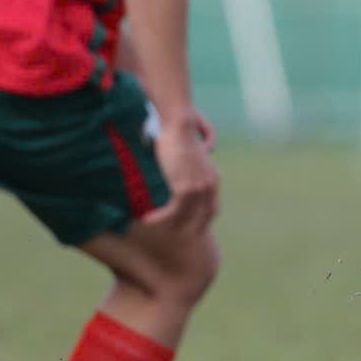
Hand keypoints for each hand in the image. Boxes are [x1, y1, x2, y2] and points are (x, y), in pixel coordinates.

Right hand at [150, 109, 220, 230]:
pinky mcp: (184, 189)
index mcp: (213, 180)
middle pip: (202, 218)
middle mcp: (209, 186)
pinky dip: (160, 217)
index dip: (203, 221)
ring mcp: (199, 189)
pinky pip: (172, 211)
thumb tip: (193, 170)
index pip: (213, 209)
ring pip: (185, 217)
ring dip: (168, 224)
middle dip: (189, 229)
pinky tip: (147, 219)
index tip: (191, 229)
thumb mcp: (193, 157)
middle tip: (172, 234)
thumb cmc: (182, 137)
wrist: (180, 126)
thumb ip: (194, 168)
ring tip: (153, 225)